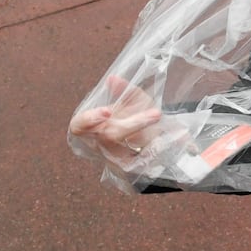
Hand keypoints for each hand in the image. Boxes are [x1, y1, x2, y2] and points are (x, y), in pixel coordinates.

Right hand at [69, 76, 185, 172]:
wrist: (151, 138)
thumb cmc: (135, 115)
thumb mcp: (131, 99)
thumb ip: (123, 90)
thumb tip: (113, 79)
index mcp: (92, 127)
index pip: (78, 126)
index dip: (90, 119)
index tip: (108, 111)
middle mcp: (99, 144)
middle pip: (110, 136)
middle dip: (134, 123)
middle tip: (156, 113)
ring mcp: (113, 159)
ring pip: (125, 151)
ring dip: (148, 139)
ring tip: (165, 125)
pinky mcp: (128, 170)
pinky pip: (140, 163)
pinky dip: (156, 150)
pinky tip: (172, 140)